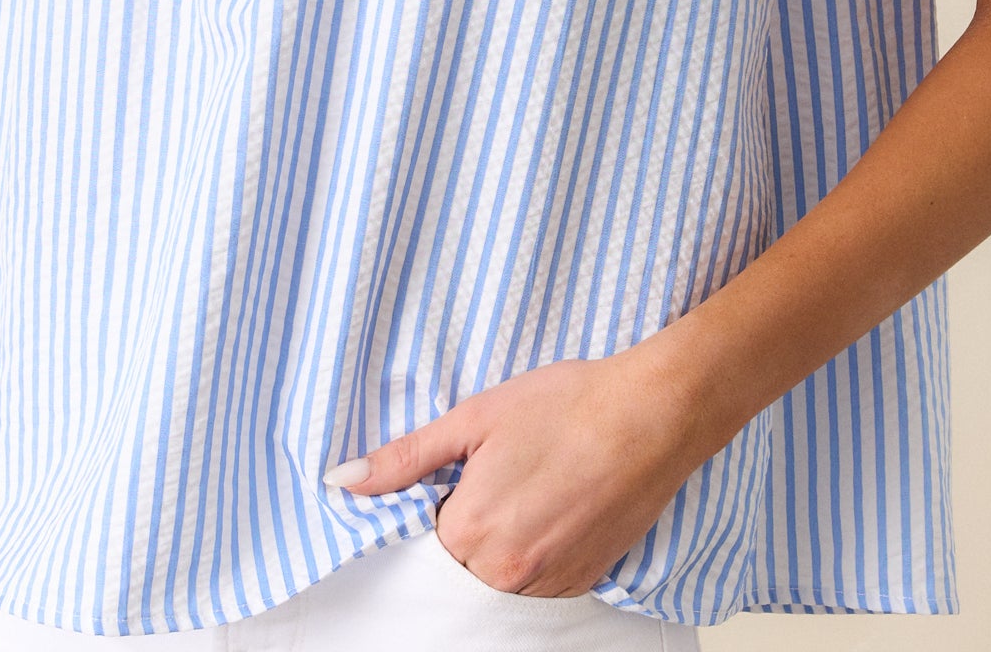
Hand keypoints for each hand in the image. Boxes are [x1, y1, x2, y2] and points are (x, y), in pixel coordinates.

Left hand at [322, 334, 710, 598]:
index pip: (425, 535)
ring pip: (500, 574)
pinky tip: (559, 505)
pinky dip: (539, 551)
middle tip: (506, 473)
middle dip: (472, 522)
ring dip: (506, 540)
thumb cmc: (564, 405)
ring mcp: (546, 585)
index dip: (444, 498)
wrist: (649, 415)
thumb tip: (341, 482)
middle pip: (461, 560)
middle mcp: (503, 573)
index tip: (466, 471)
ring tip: (536, 484)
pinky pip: (540, 583)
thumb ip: (405, 457)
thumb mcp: (474, 418)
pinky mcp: (583, 584)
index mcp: (467, 531)